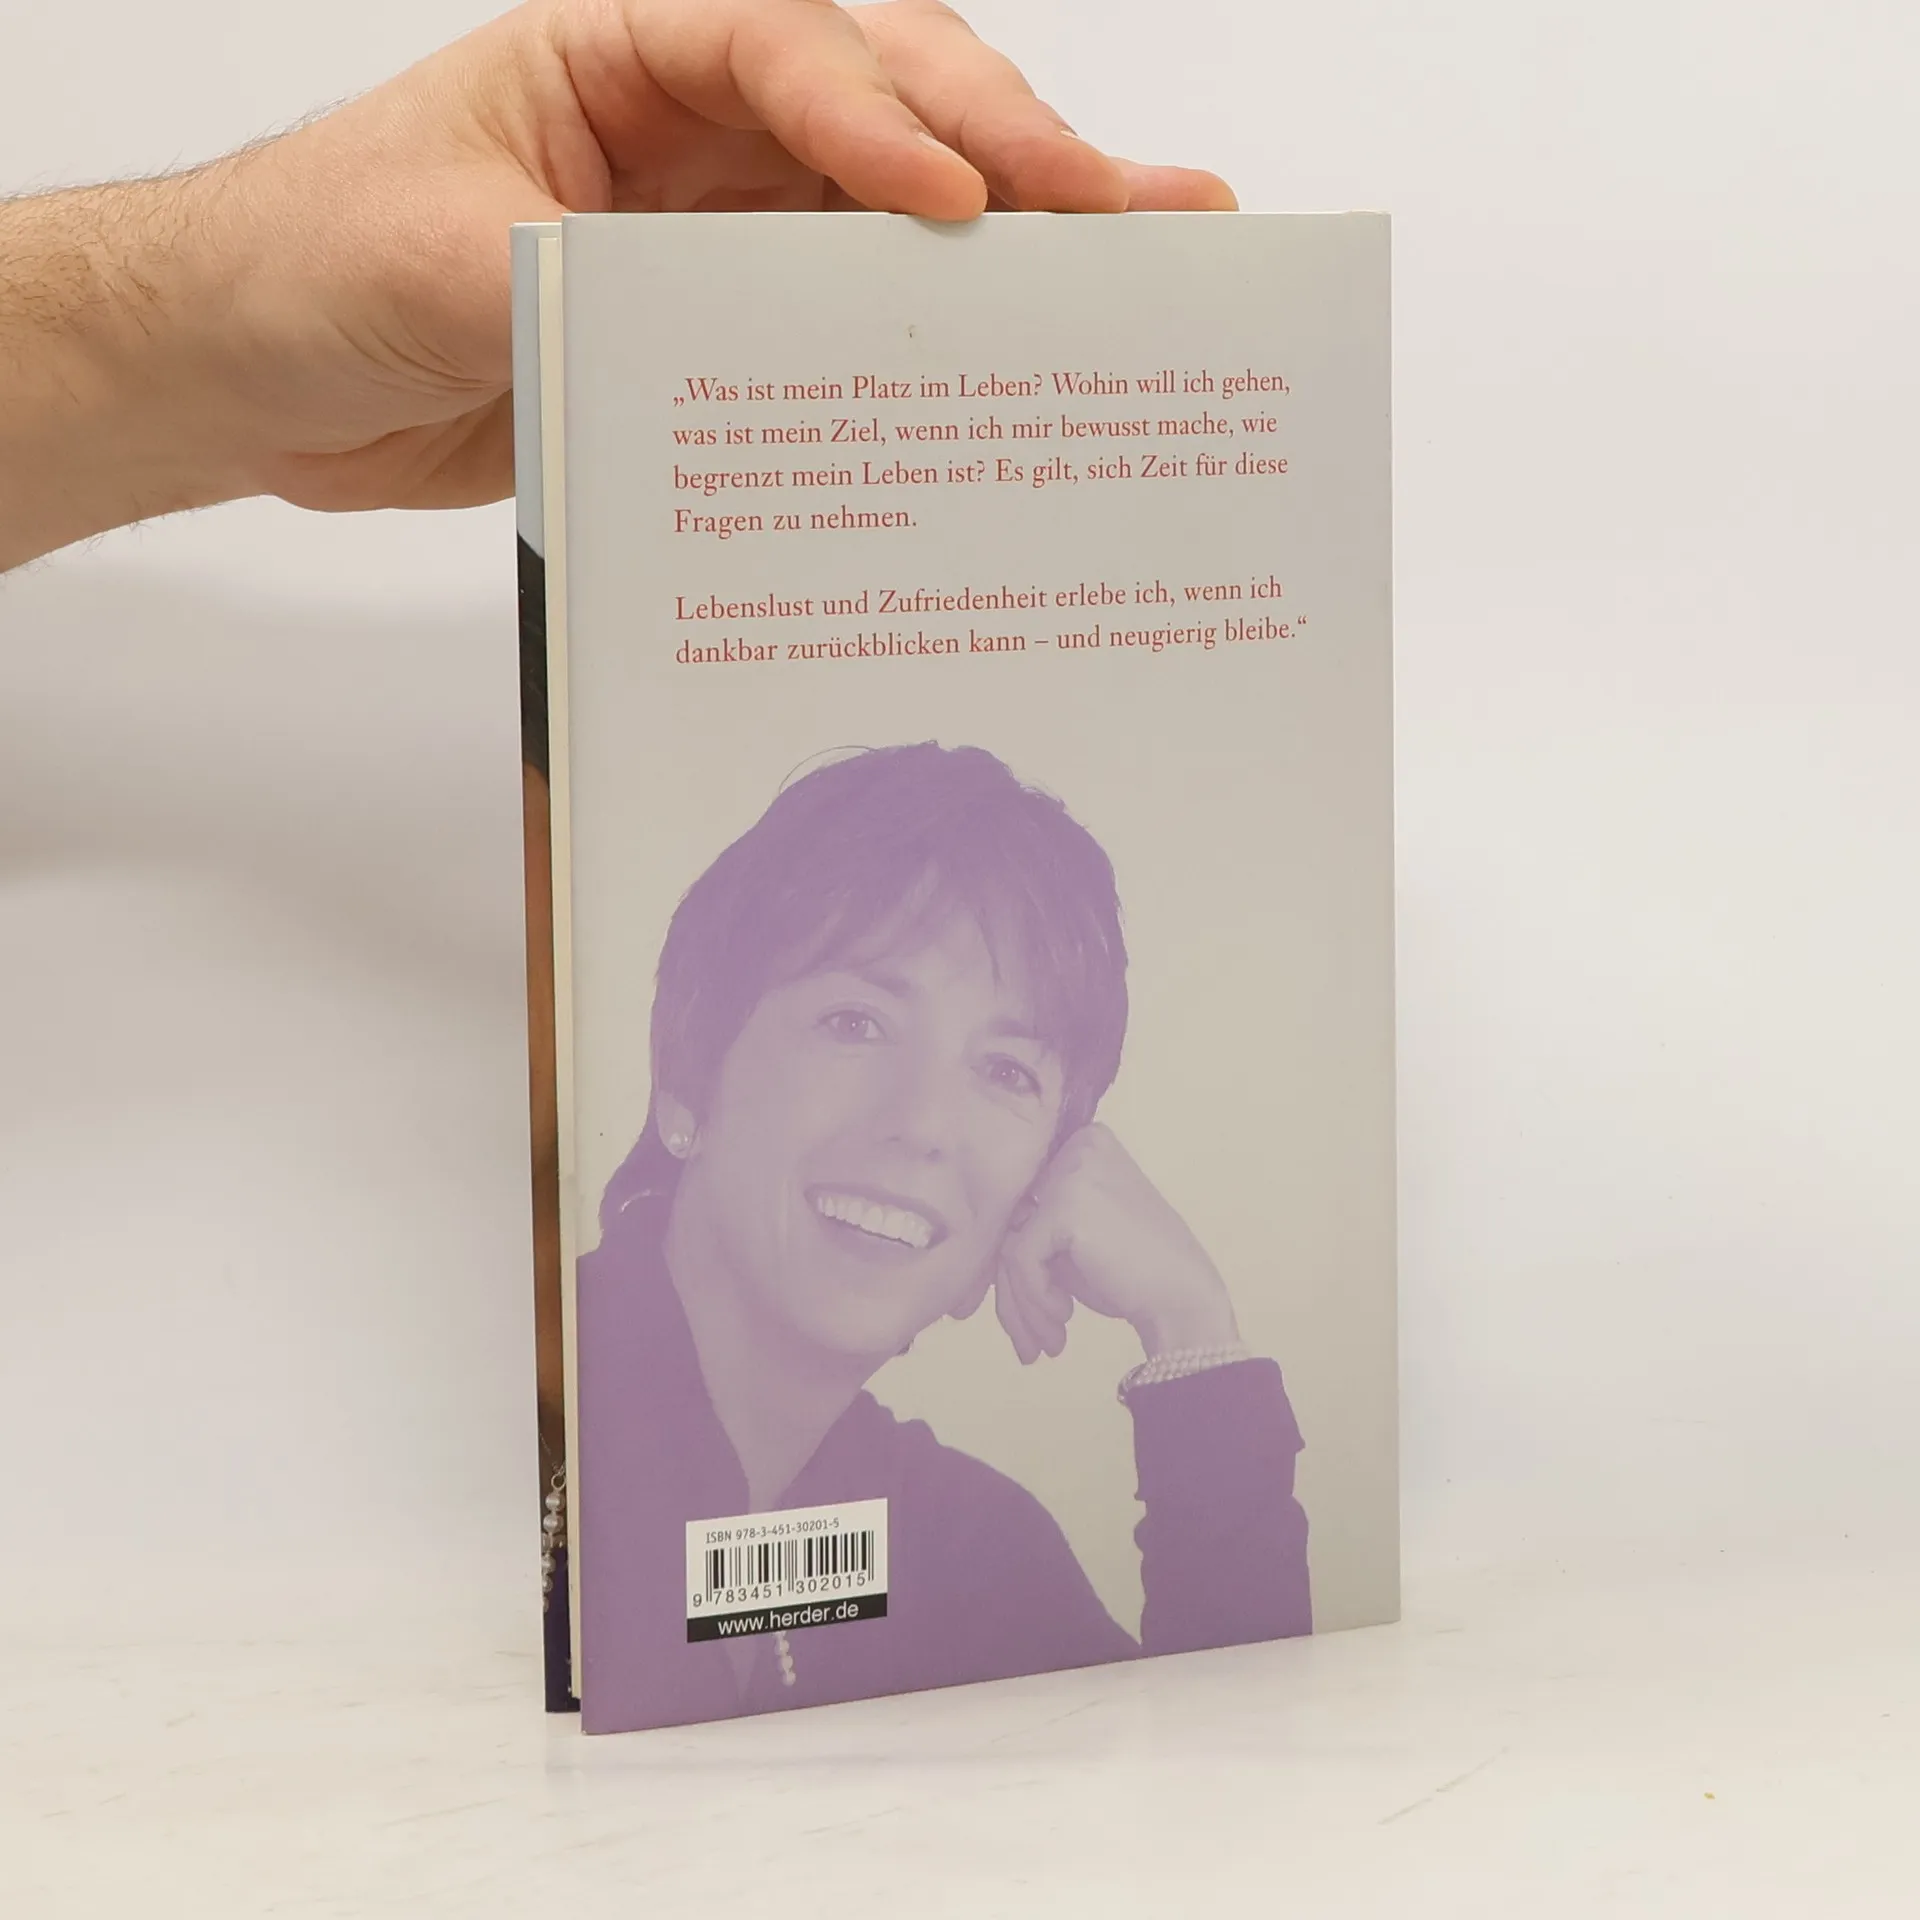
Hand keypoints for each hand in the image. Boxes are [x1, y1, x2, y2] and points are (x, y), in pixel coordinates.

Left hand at [994, 1124, 1241, 1365]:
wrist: (1182, 1298)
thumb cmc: (1131, 1273)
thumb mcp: (1072, 1240)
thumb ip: (1030, 1228)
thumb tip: (976, 1248)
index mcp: (1081, 1143)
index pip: (1021, 1200)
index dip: (1015, 1260)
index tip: (1024, 1309)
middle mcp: (1076, 1145)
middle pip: (1011, 1221)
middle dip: (1014, 1290)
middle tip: (1030, 1341)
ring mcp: (1071, 1171)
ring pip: (1010, 1244)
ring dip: (1021, 1305)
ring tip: (1045, 1343)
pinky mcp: (1065, 1206)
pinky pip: (1020, 1259)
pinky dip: (1035, 1298)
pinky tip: (1063, 1317)